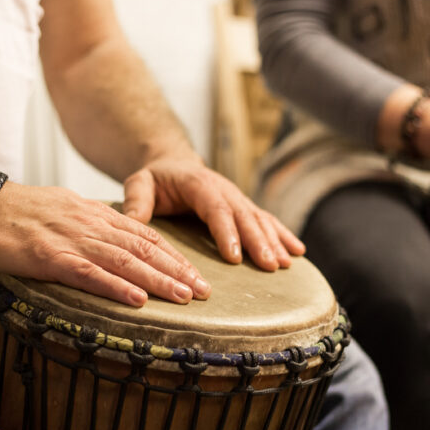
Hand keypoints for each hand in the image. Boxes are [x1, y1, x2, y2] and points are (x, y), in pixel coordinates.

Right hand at [0, 182, 209, 306]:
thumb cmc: (19, 212)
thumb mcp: (65, 210)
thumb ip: (92, 225)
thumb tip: (116, 243)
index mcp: (96, 216)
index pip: (146, 236)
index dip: (174, 256)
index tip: (196, 274)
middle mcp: (91, 225)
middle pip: (144, 249)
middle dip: (178, 271)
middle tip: (206, 291)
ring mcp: (71, 241)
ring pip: (125, 261)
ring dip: (159, 280)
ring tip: (185, 297)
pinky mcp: (50, 257)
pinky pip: (89, 274)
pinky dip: (116, 287)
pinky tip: (137, 299)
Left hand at [121, 153, 304, 270]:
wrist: (173, 164)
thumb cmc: (155, 179)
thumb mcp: (139, 183)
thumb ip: (136, 201)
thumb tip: (132, 223)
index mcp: (199, 184)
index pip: (216, 208)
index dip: (227, 232)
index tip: (235, 256)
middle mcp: (224, 189)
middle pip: (244, 216)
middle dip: (259, 241)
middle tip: (269, 265)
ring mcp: (238, 198)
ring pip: (260, 219)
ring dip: (274, 241)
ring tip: (285, 264)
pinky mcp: (244, 207)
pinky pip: (267, 221)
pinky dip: (283, 235)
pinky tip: (297, 253)